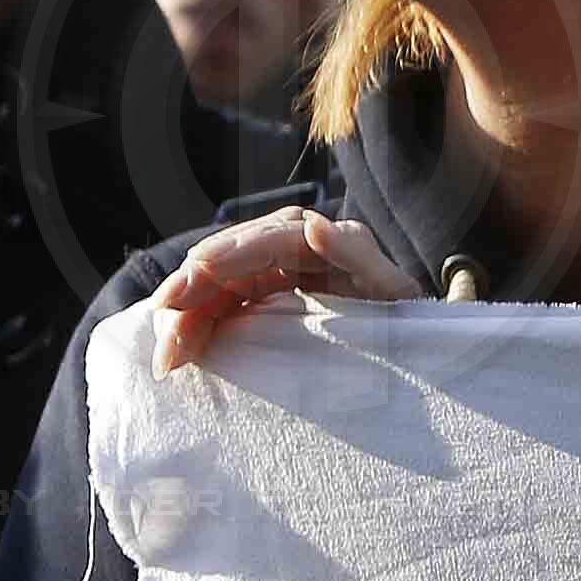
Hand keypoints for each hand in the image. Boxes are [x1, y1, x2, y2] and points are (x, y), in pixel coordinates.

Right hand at [154, 207, 417, 371]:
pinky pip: (217, 309)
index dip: (230, 254)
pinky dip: (196, 329)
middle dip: (193, 287)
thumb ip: (358, 255)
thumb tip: (313, 225)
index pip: (267, 239)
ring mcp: (271, 275)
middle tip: (166, 319)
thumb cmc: (407, 322)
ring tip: (169, 354)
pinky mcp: (258, 301)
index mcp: (323, 240)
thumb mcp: (394, 293)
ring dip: (185, 315)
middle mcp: (290, 250)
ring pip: (214, 286)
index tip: (198, 270)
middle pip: (228, 259)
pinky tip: (178, 353)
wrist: (414, 355)